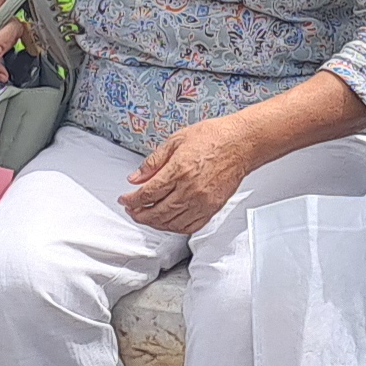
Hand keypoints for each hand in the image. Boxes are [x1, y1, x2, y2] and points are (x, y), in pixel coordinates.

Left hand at [121, 116, 257, 233]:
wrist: (240, 143)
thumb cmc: (213, 137)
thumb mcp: (176, 140)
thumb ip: (153, 162)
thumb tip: (136, 177)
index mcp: (179, 170)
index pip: (147, 194)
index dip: (131, 200)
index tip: (125, 199)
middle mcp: (190, 189)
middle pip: (157, 212)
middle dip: (139, 214)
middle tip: (132, 210)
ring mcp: (202, 201)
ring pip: (171, 223)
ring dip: (154, 223)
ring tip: (146, 217)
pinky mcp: (212, 208)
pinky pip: (190, 226)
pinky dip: (175, 228)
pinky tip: (168, 222)